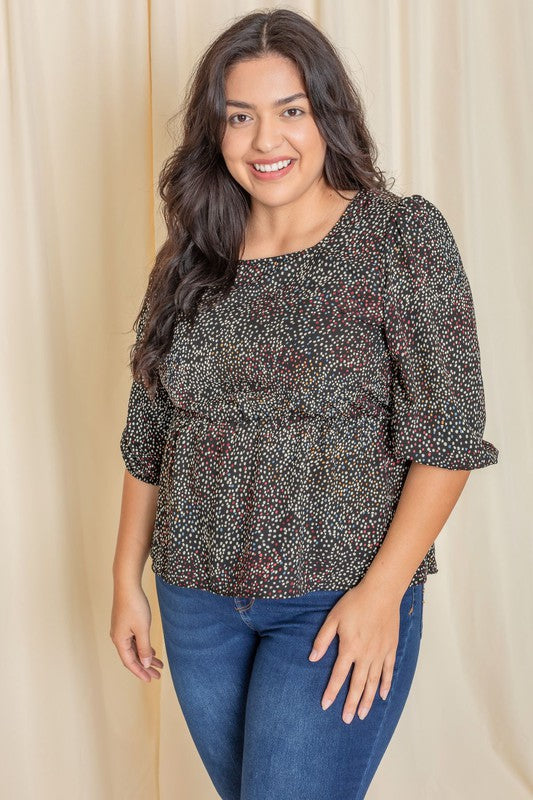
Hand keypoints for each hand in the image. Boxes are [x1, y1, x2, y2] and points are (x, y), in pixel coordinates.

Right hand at [110, 582, 163, 681]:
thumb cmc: (134, 605)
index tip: (150, 680)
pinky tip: (152, 651)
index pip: (129, 662)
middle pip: (132, 657)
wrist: (127, 585)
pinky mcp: (125, 623)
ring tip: (159, 664)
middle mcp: (118, 637)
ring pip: (134, 649)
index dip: (140, 672)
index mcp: (119, 640)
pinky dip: (143, 647)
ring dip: (145, 657)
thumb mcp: (142, 629)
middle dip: (145, 667)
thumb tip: (144, 664)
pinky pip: (134, 640)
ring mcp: (121, 630)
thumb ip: (144, 648)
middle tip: (157, 675)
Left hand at [308, 580, 400, 722]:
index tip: (326, 706)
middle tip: (347, 720)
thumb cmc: (355, 603)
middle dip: (351, 704)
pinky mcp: (390, 649)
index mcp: (349, 648)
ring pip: (373, 682)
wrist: (381, 593)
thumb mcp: (333, 618)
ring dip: (368, 700)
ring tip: (363, 715)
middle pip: (357, 685)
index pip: (338, 675)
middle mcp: (365, 655)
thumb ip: (322, 639)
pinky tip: (382, 695)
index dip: (331, 692)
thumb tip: (312, 658)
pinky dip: (386, 684)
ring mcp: (380, 653)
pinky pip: (388, 671)